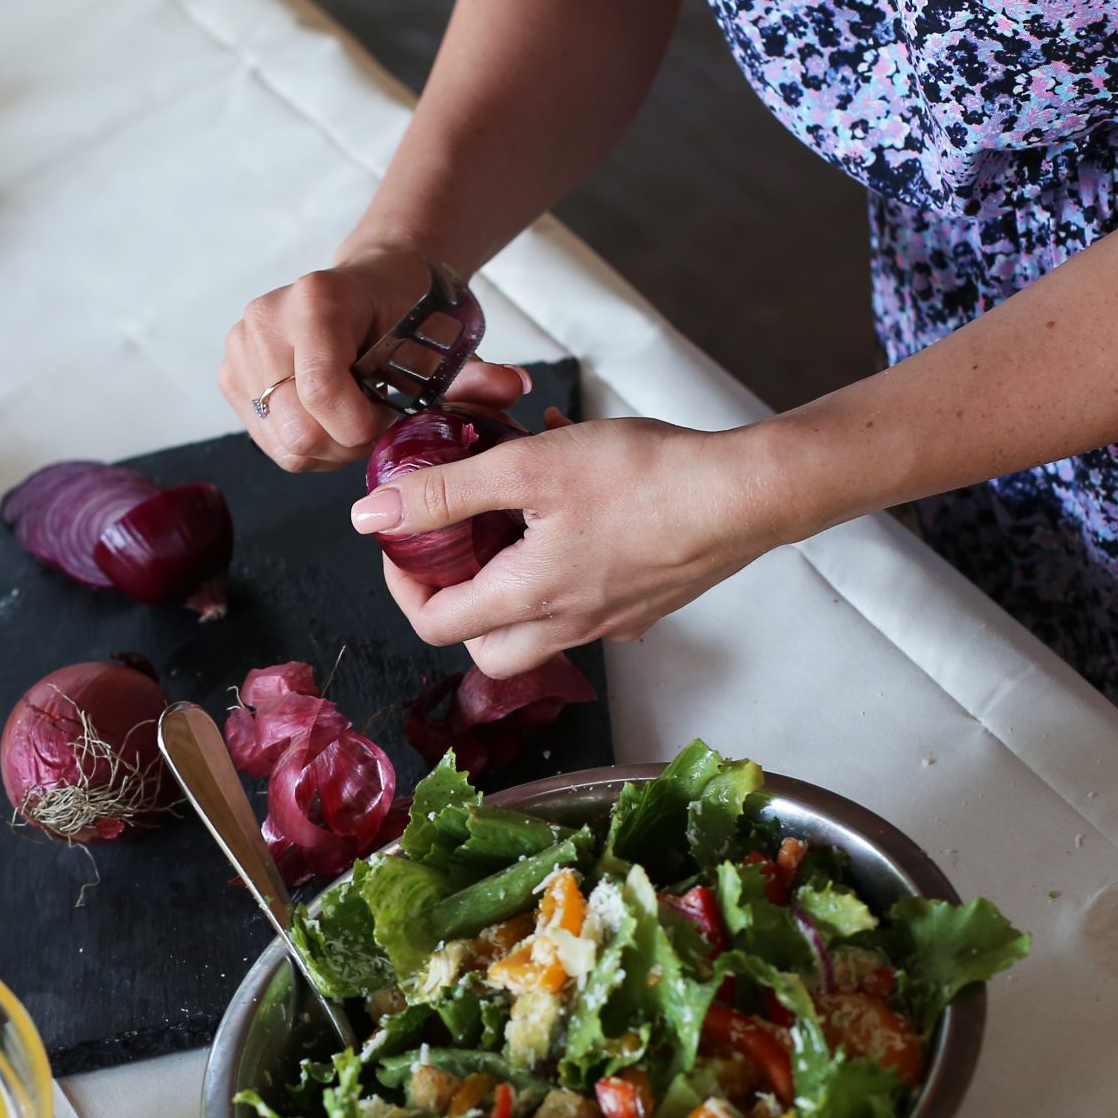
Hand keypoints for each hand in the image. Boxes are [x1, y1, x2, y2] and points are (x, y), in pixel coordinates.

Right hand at [218, 249, 530, 470]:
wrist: (378, 282)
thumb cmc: (411, 311)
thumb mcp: (446, 342)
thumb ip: (475, 375)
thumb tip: (516, 388)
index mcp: (316, 299)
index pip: (320, 395)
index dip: (361, 426)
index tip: (390, 415)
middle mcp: (264, 318)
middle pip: (298, 431)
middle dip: (347, 442)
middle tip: (378, 421)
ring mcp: (240, 348)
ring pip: (284, 445)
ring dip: (330, 447)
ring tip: (356, 414)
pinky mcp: (231, 375)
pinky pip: (271, 443)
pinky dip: (308, 443)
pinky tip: (332, 416)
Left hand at [351, 415, 805, 674]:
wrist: (746, 493)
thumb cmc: (644, 477)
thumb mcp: (527, 468)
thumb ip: (444, 493)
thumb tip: (371, 515)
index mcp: (528, 600)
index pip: (435, 625)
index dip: (402, 584)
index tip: (403, 539)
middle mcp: (569, 627)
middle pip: (486, 649)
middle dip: (456, 605)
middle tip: (454, 549)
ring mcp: (613, 622)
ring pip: (538, 629)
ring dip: (511, 584)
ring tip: (512, 521)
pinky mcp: (647, 604)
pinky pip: (588, 603)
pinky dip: (564, 569)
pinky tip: (577, 513)